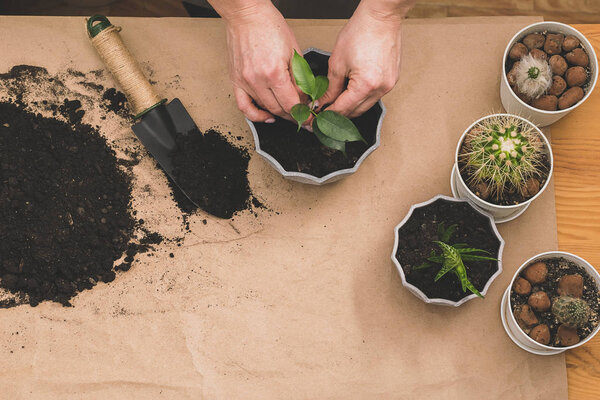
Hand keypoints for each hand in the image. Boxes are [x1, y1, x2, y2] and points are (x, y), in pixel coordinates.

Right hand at [223, 3, 301, 121]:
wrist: (247, 15)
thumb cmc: (270, 26)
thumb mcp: (294, 51)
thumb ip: (300, 78)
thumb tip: (305, 96)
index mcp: (274, 72)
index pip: (291, 104)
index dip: (302, 114)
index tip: (308, 117)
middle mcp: (258, 80)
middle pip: (279, 110)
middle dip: (293, 115)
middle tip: (301, 114)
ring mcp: (245, 82)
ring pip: (264, 108)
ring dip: (278, 113)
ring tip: (288, 111)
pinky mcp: (236, 81)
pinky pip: (243, 106)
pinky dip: (255, 115)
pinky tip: (266, 116)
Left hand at [320, 4, 403, 117]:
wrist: (381, 18)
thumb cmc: (361, 32)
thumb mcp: (337, 62)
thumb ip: (330, 87)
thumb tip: (323, 101)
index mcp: (366, 85)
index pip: (343, 108)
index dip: (328, 113)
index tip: (318, 116)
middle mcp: (380, 88)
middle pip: (356, 112)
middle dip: (339, 113)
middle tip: (325, 111)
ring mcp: (388, 85)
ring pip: (365, 106)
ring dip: (351, 107)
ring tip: (336, 102)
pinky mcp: (392, 81)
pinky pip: (374, 96)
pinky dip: (362, 97)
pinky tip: (351, 93)